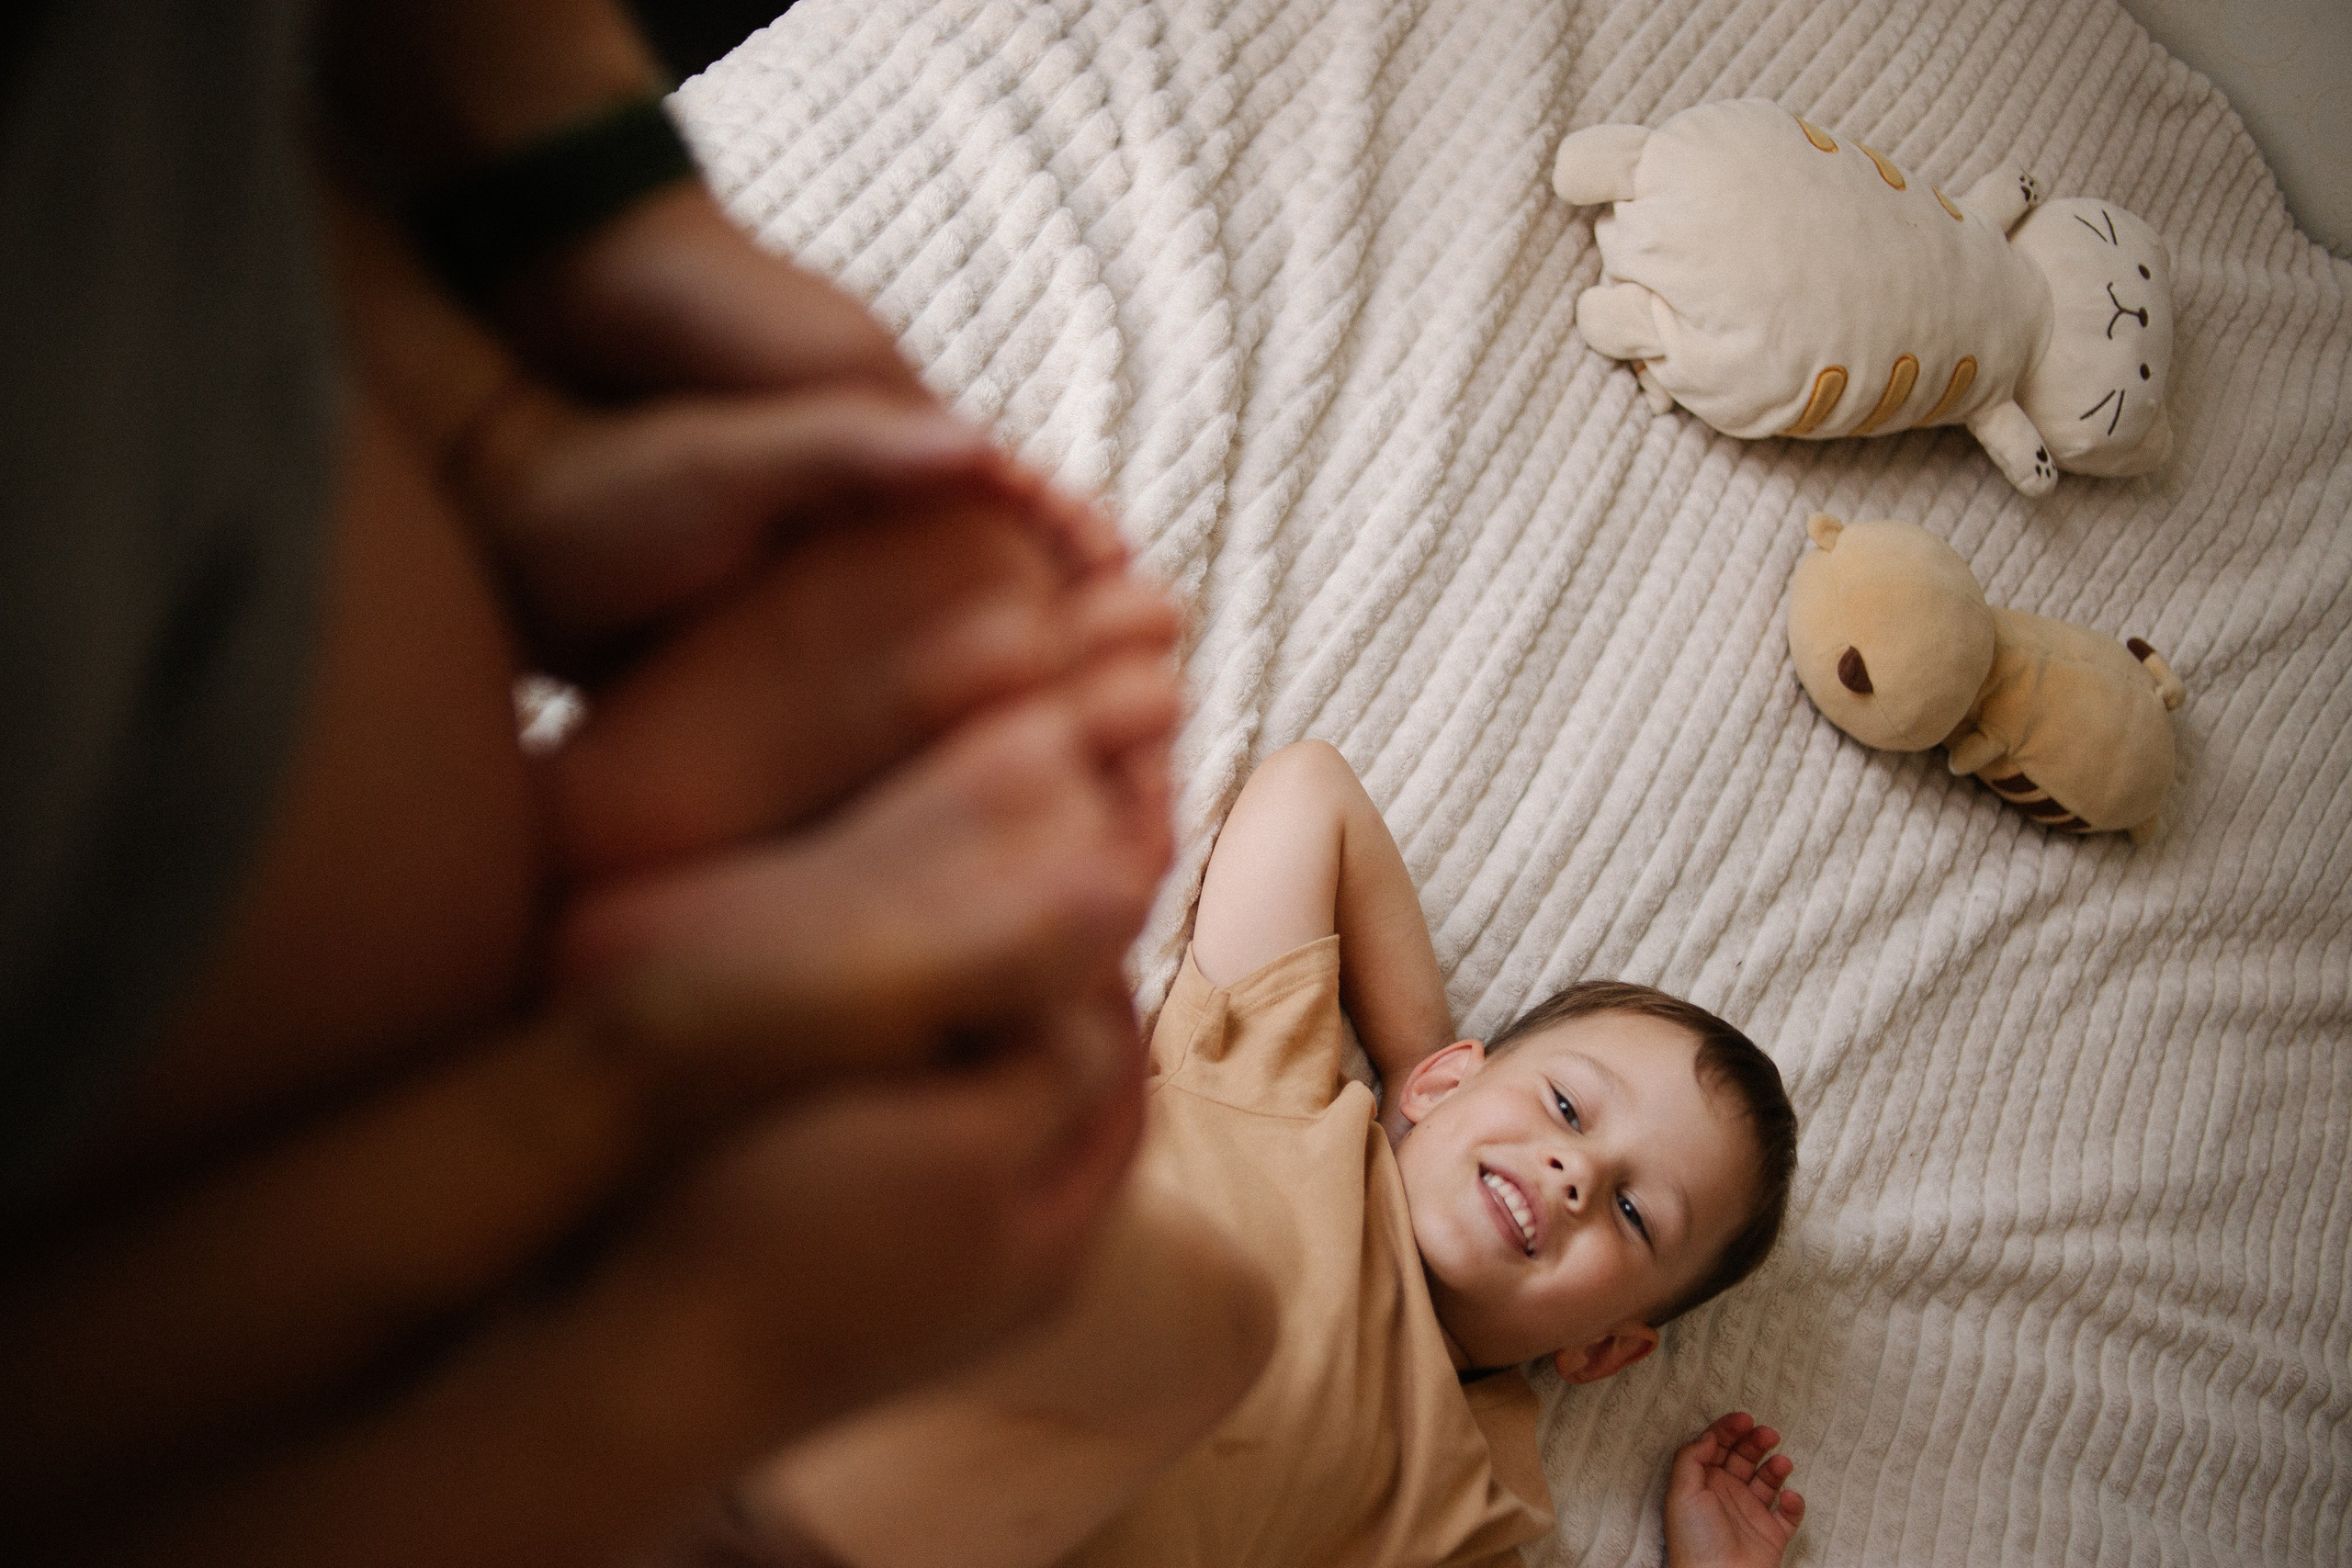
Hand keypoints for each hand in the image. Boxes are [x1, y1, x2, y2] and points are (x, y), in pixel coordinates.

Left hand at [1664, 1412, 1804, 1567]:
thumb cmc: (1695, 1540)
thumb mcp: (1681, 1492)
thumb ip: (1691, 1457)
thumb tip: (1709, 1435)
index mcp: (1703, 1483)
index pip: (1716, 1447)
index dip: (1728, 1429)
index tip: (1744, 1418)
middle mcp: (1727, 1495)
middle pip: (1743, 1458)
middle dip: (1755, 1442)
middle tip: (1767, 1433)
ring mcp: (1750, 1514)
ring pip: (1768, 1481)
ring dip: (1776, 1467)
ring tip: (1782, 1462)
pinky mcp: (1772, 1534)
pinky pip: (1789, 1514)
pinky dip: (1795, 1504)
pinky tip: (1790, 1497)